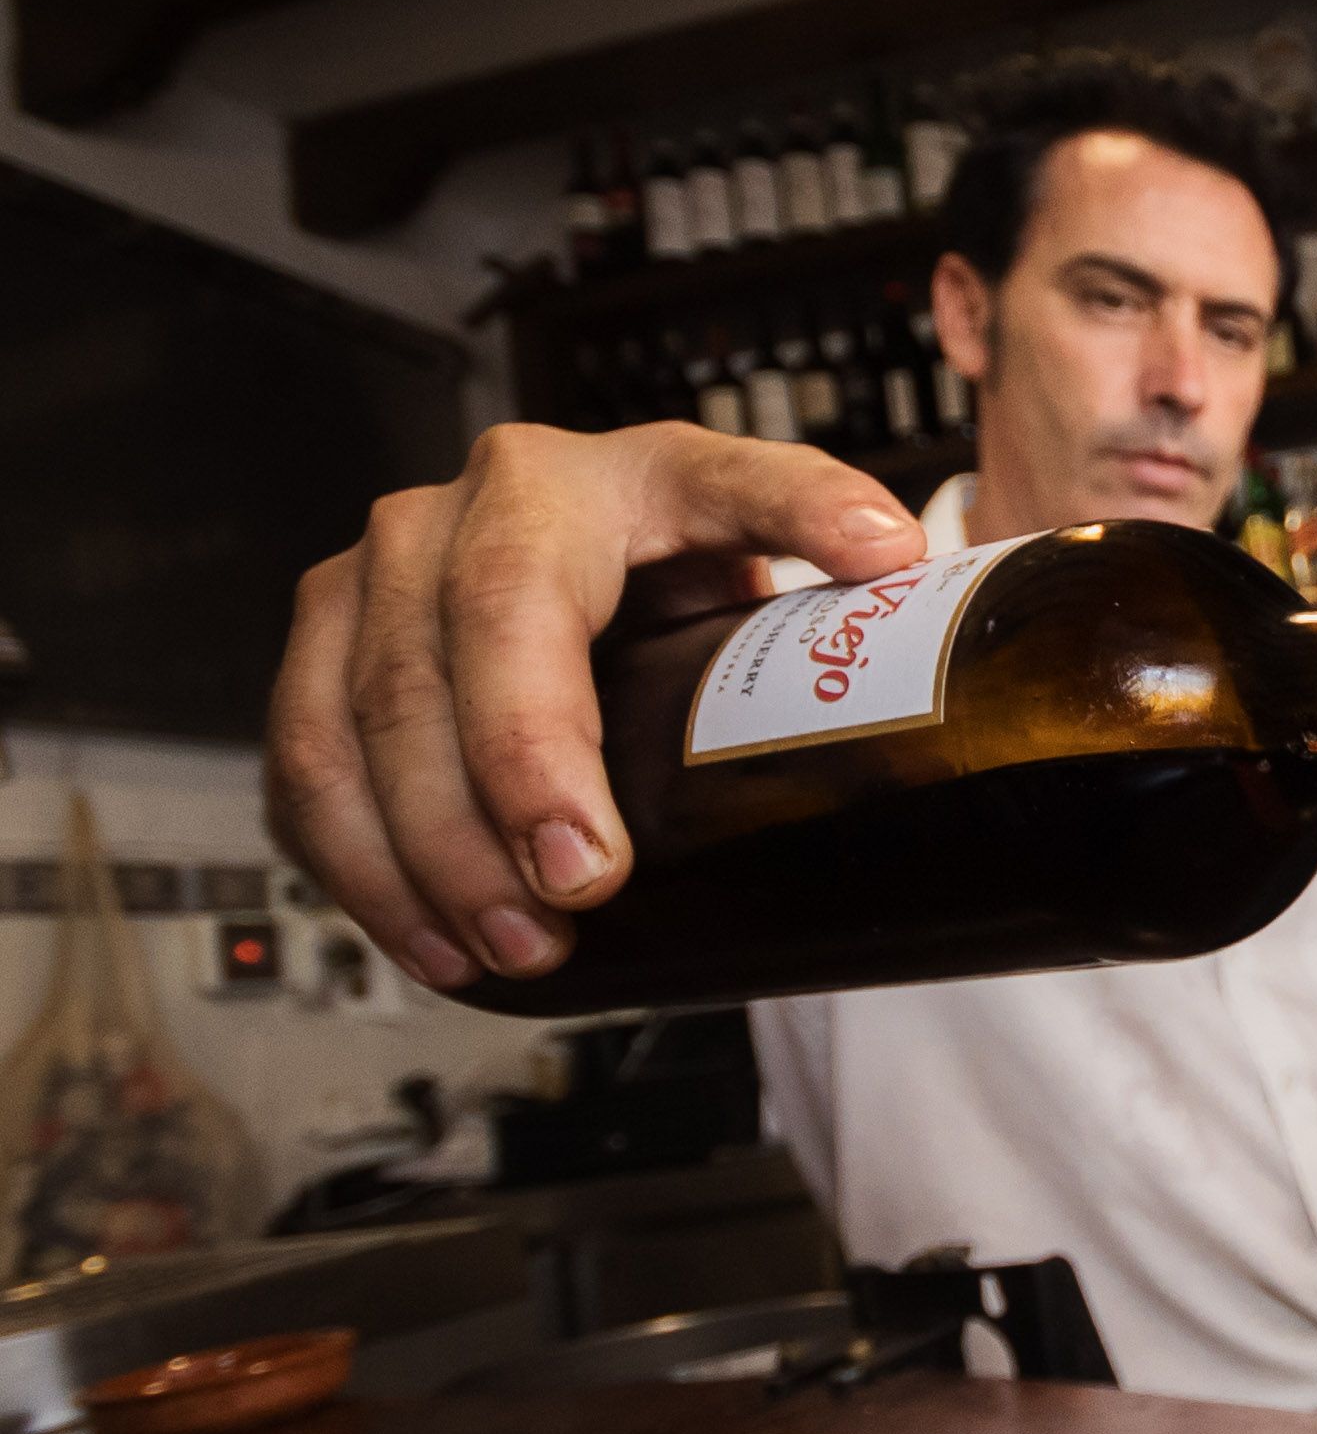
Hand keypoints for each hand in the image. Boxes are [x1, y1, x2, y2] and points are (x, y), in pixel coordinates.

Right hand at [266, 422, 924, 988]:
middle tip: (559, 917)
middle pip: (423, 677)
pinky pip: (303, 770)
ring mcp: (369, 582)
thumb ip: (813, 520)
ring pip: (343, 729)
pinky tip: (430, 940)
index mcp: (561, 482)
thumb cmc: (688, 542)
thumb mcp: (755, 512)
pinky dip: (358, 869)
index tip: (593, 861)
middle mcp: (447, 518)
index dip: (538, 738)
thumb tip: (896, 556)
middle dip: (482, 823)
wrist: (614, 548)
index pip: (522, 597)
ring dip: (417, 863)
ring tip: (506, 951)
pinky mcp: (326, 653)